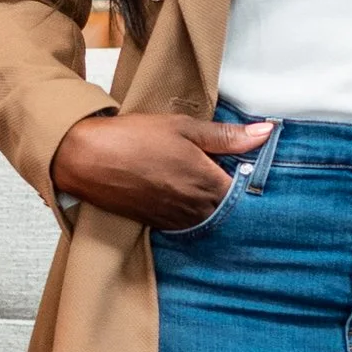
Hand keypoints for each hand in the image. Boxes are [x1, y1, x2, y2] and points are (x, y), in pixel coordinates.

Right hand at [50, 109, 270, 229]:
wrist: (86, 158)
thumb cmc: (133, 138)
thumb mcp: (183, 128)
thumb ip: (227, 137)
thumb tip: (266, 133)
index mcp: (207, 184)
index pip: (248, 193)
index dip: (253, 179)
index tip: (252, 165)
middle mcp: (195, 210)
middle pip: (231, 210)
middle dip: (236, 195)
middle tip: (233, 171)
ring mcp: (176, 220)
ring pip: (210, 219)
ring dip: (214, 205)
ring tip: (205, 181)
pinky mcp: (158, 224)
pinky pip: (188, 223)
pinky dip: (193, 211)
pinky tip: (184, 191)